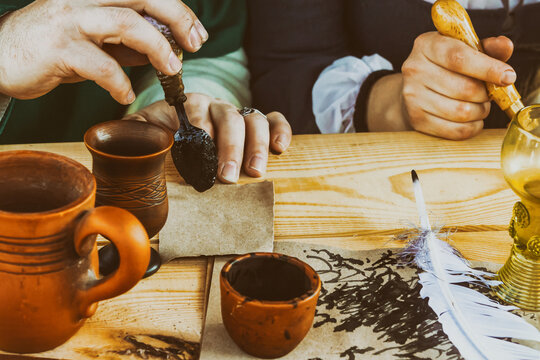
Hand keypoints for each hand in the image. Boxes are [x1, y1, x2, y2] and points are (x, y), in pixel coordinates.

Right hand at [0, 0, 206, 103]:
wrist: (1, 56)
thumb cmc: (51, 47)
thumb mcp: (94, 40)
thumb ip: (125, 42)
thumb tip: (162, 50)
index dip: (178, 10)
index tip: (197, 33)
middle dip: (177, 18)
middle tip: (195, 44)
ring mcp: (71, 20)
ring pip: (126, 24)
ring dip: (156, 47)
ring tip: (171, 69)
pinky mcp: (59, 48)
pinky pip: (100, 65)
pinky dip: (120, 81)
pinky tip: (127, 92)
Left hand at [123, 94, 291, 182]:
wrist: (182, 138)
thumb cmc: (164, 138)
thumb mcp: (145, 133)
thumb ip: (133, 132)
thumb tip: (113, 136)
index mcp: (187, 106)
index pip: (196, 107)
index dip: (200, 126)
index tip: (200, 148)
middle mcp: (215, 107)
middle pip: (228, 116)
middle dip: (229, 146)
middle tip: (227, 175)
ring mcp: (238, 115)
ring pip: (254, 119)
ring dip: (255, 145)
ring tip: (254, 172)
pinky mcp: (258, 124)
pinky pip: (274, 119)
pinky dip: (280, 130)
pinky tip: (280, 148)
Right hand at [399, 32, 514, 138]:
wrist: (415, 88)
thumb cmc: (445, 66)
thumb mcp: (464, 49)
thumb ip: (487, 47)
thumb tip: (505, 46)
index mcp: (427, 45)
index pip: (459, 58)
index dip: (488, 69)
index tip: (508, 77)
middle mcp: (415, 69)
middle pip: (465, 88)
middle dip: (486, 94)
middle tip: (490, 93)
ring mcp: (412, 96)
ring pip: (462, 111)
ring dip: (481, 111)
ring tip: (480, 105)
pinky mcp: (416, 119)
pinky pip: (456, 130)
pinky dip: (472, 127)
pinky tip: (472, 119)